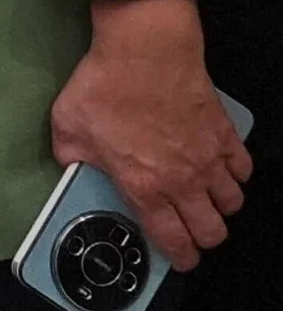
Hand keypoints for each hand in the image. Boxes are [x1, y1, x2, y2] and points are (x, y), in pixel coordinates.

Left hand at [52, 0, 247, 270]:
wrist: (144, 52)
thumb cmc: (106, 86)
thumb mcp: (68, 128)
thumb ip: (72, 159)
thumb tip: (73, 170)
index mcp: (145, 186)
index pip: (173, 240)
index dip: (181, 258)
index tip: (180, 259)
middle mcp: (183, 180)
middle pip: (212, 231)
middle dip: (203, 238)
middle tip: (191, 231)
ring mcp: (209, 158)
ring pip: (231, 203)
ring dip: (218, 206)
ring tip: (202, 198)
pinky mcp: (225, 135)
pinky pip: (243, 169)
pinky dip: (234, 174)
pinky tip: (218, 167)